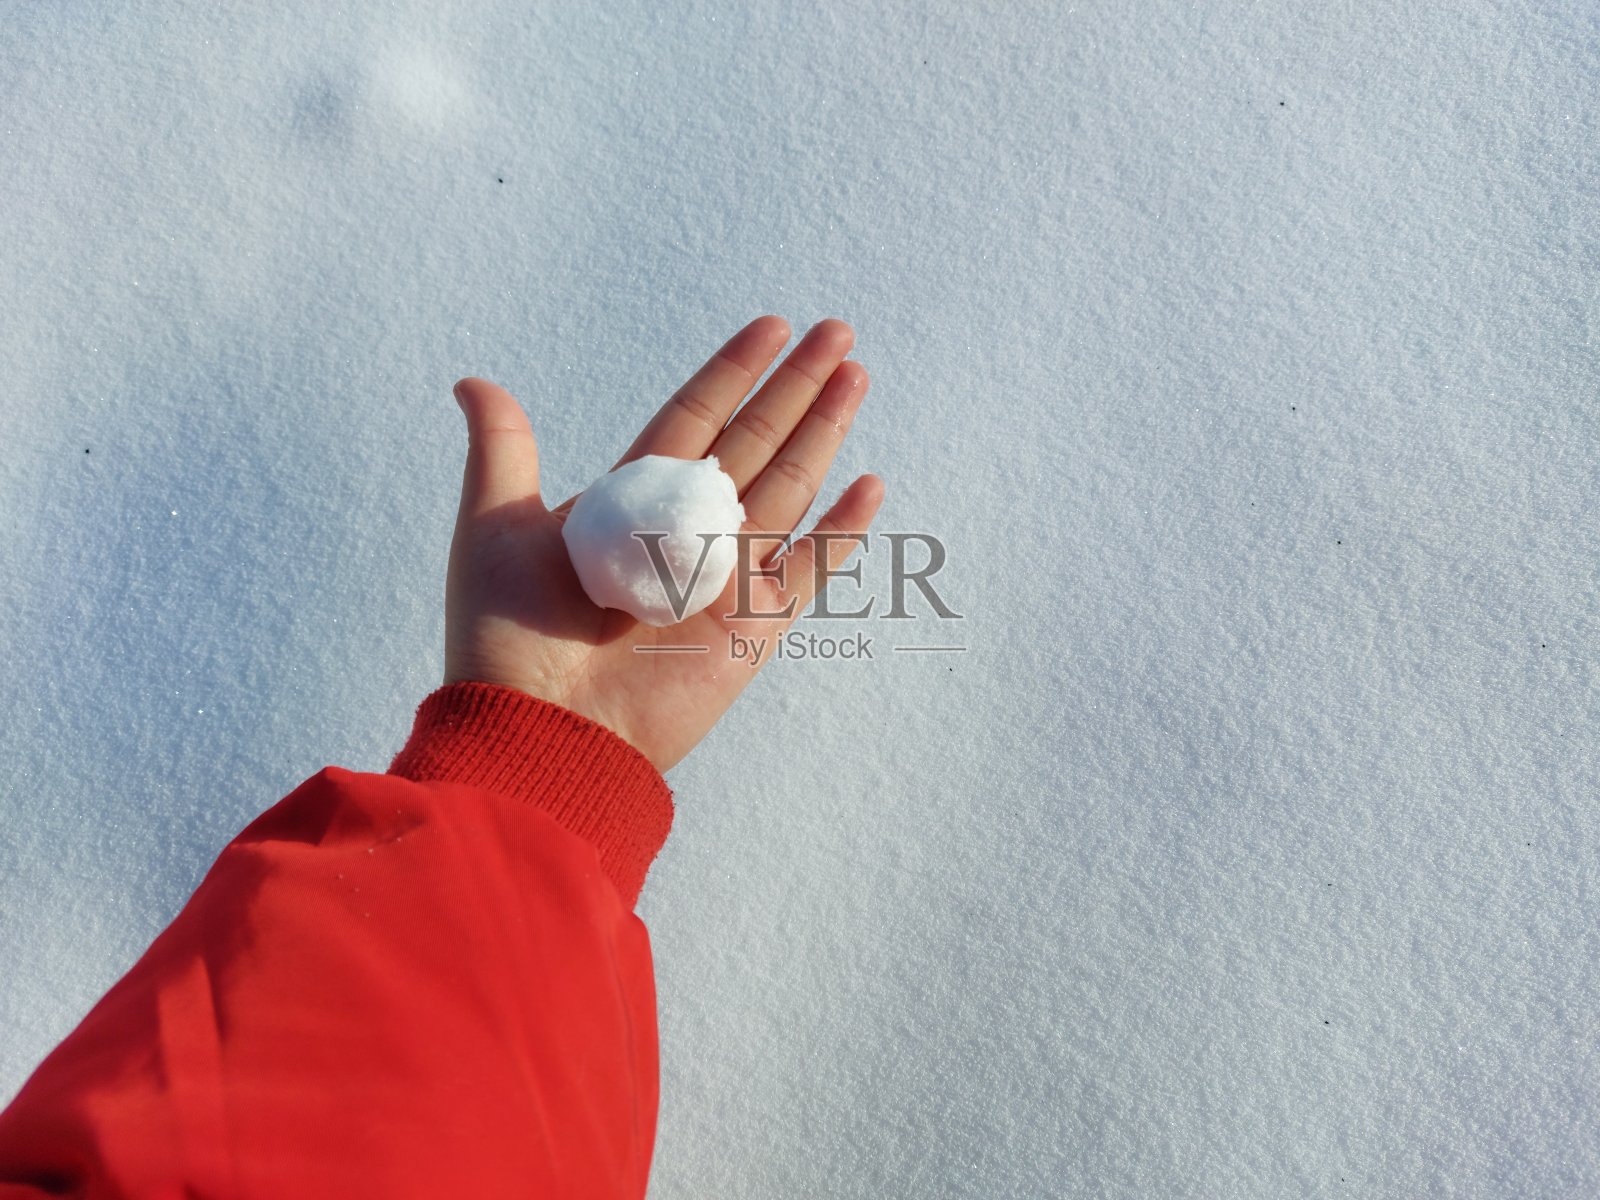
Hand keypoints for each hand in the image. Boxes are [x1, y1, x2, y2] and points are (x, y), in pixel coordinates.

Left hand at [442, 316, 883, 770]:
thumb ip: (503, 451)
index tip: (771, 327)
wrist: (542, 730)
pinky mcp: (752, 629)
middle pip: (753, 441)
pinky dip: (841, 531)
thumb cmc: (506, 636)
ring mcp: (723, 578)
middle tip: (837, 331)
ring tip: (856, 375)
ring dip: (824, 432)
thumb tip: (471, 381)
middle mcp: (683, 532)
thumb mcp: (493, 527)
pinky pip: (808, 570)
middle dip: (795, 387)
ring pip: (788, 488)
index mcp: (629, 502)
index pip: (694, 419)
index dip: (732, 372)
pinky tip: (870, 483)